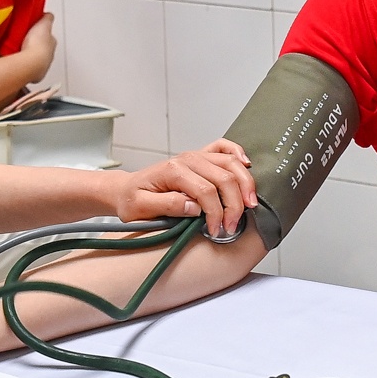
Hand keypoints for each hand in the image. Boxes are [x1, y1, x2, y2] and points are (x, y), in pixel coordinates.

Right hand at [20, 14, 55, 81]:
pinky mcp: (34, 74)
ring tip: (19, 50)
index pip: (49, 36)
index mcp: (52, 42)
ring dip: (29, 55)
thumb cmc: (38, 45)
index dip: (42, 33)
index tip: (35, 30)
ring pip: (36, 59)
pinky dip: (24, 64)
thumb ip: (47, 19)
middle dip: (35, 45)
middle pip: (42, 49)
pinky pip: (28, 68)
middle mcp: (49, 56)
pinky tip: (18, 61)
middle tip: (24, 40)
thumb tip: (49, 14)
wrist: (31, 63)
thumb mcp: (43, 24)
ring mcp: (42, 66)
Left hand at [110, 140, 256, 238]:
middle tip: (232, 225)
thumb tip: (193, 207)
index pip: (205, 191)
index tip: (215, 230)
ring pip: (230, 163)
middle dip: (234, 204)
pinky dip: (238, 153)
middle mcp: (187, 159)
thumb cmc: (132, 201)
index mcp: (173, 170)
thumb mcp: (140, 208)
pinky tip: (246, 165)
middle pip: (224, 177)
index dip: (215, 213)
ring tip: (250, 204)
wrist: (126, 190)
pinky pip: (223, 146)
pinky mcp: (199, 156)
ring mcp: (195, 156)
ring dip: (245, 183)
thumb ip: (167, 205)